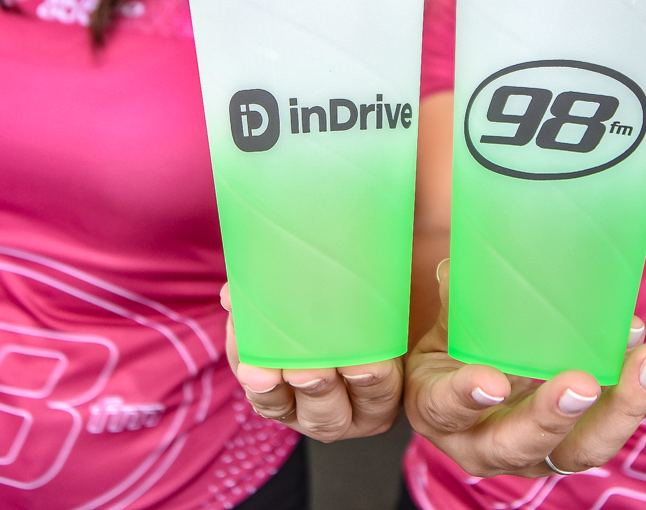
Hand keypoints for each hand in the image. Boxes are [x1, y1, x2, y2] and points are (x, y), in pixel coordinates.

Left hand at [220, 284, 403, 440]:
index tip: (363, 363)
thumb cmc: (375, 302)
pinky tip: (238, 328)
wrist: (335, 306)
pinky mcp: (271, 397)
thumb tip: (408, 231)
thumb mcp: (393, 295)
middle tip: (302, 369)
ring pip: (284, 408)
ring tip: (256, 369)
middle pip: (330, 413)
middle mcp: (346, 411)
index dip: (372, 381)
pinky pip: (253, 387)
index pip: (380, 392)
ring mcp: (304, 409)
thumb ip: (396, 275)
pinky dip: (242, 356)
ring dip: (269, 389)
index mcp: (382, 394)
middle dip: (315, 390)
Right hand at [403, 259, 645, 477]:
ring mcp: (529, 453)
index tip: (492, 382)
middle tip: (583, 384)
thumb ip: (452, 301)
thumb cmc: (449, 353)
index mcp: (436, 411)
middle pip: (516, 444)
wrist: (464, 387)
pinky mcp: (568, 447)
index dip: (467, 397)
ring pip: (575, 450)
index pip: (447, 409)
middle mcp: (480, 445)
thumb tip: (456, 269)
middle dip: (552, 417)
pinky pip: (604, 434)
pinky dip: (631, 398)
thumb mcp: (441, 328)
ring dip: (616, 409)